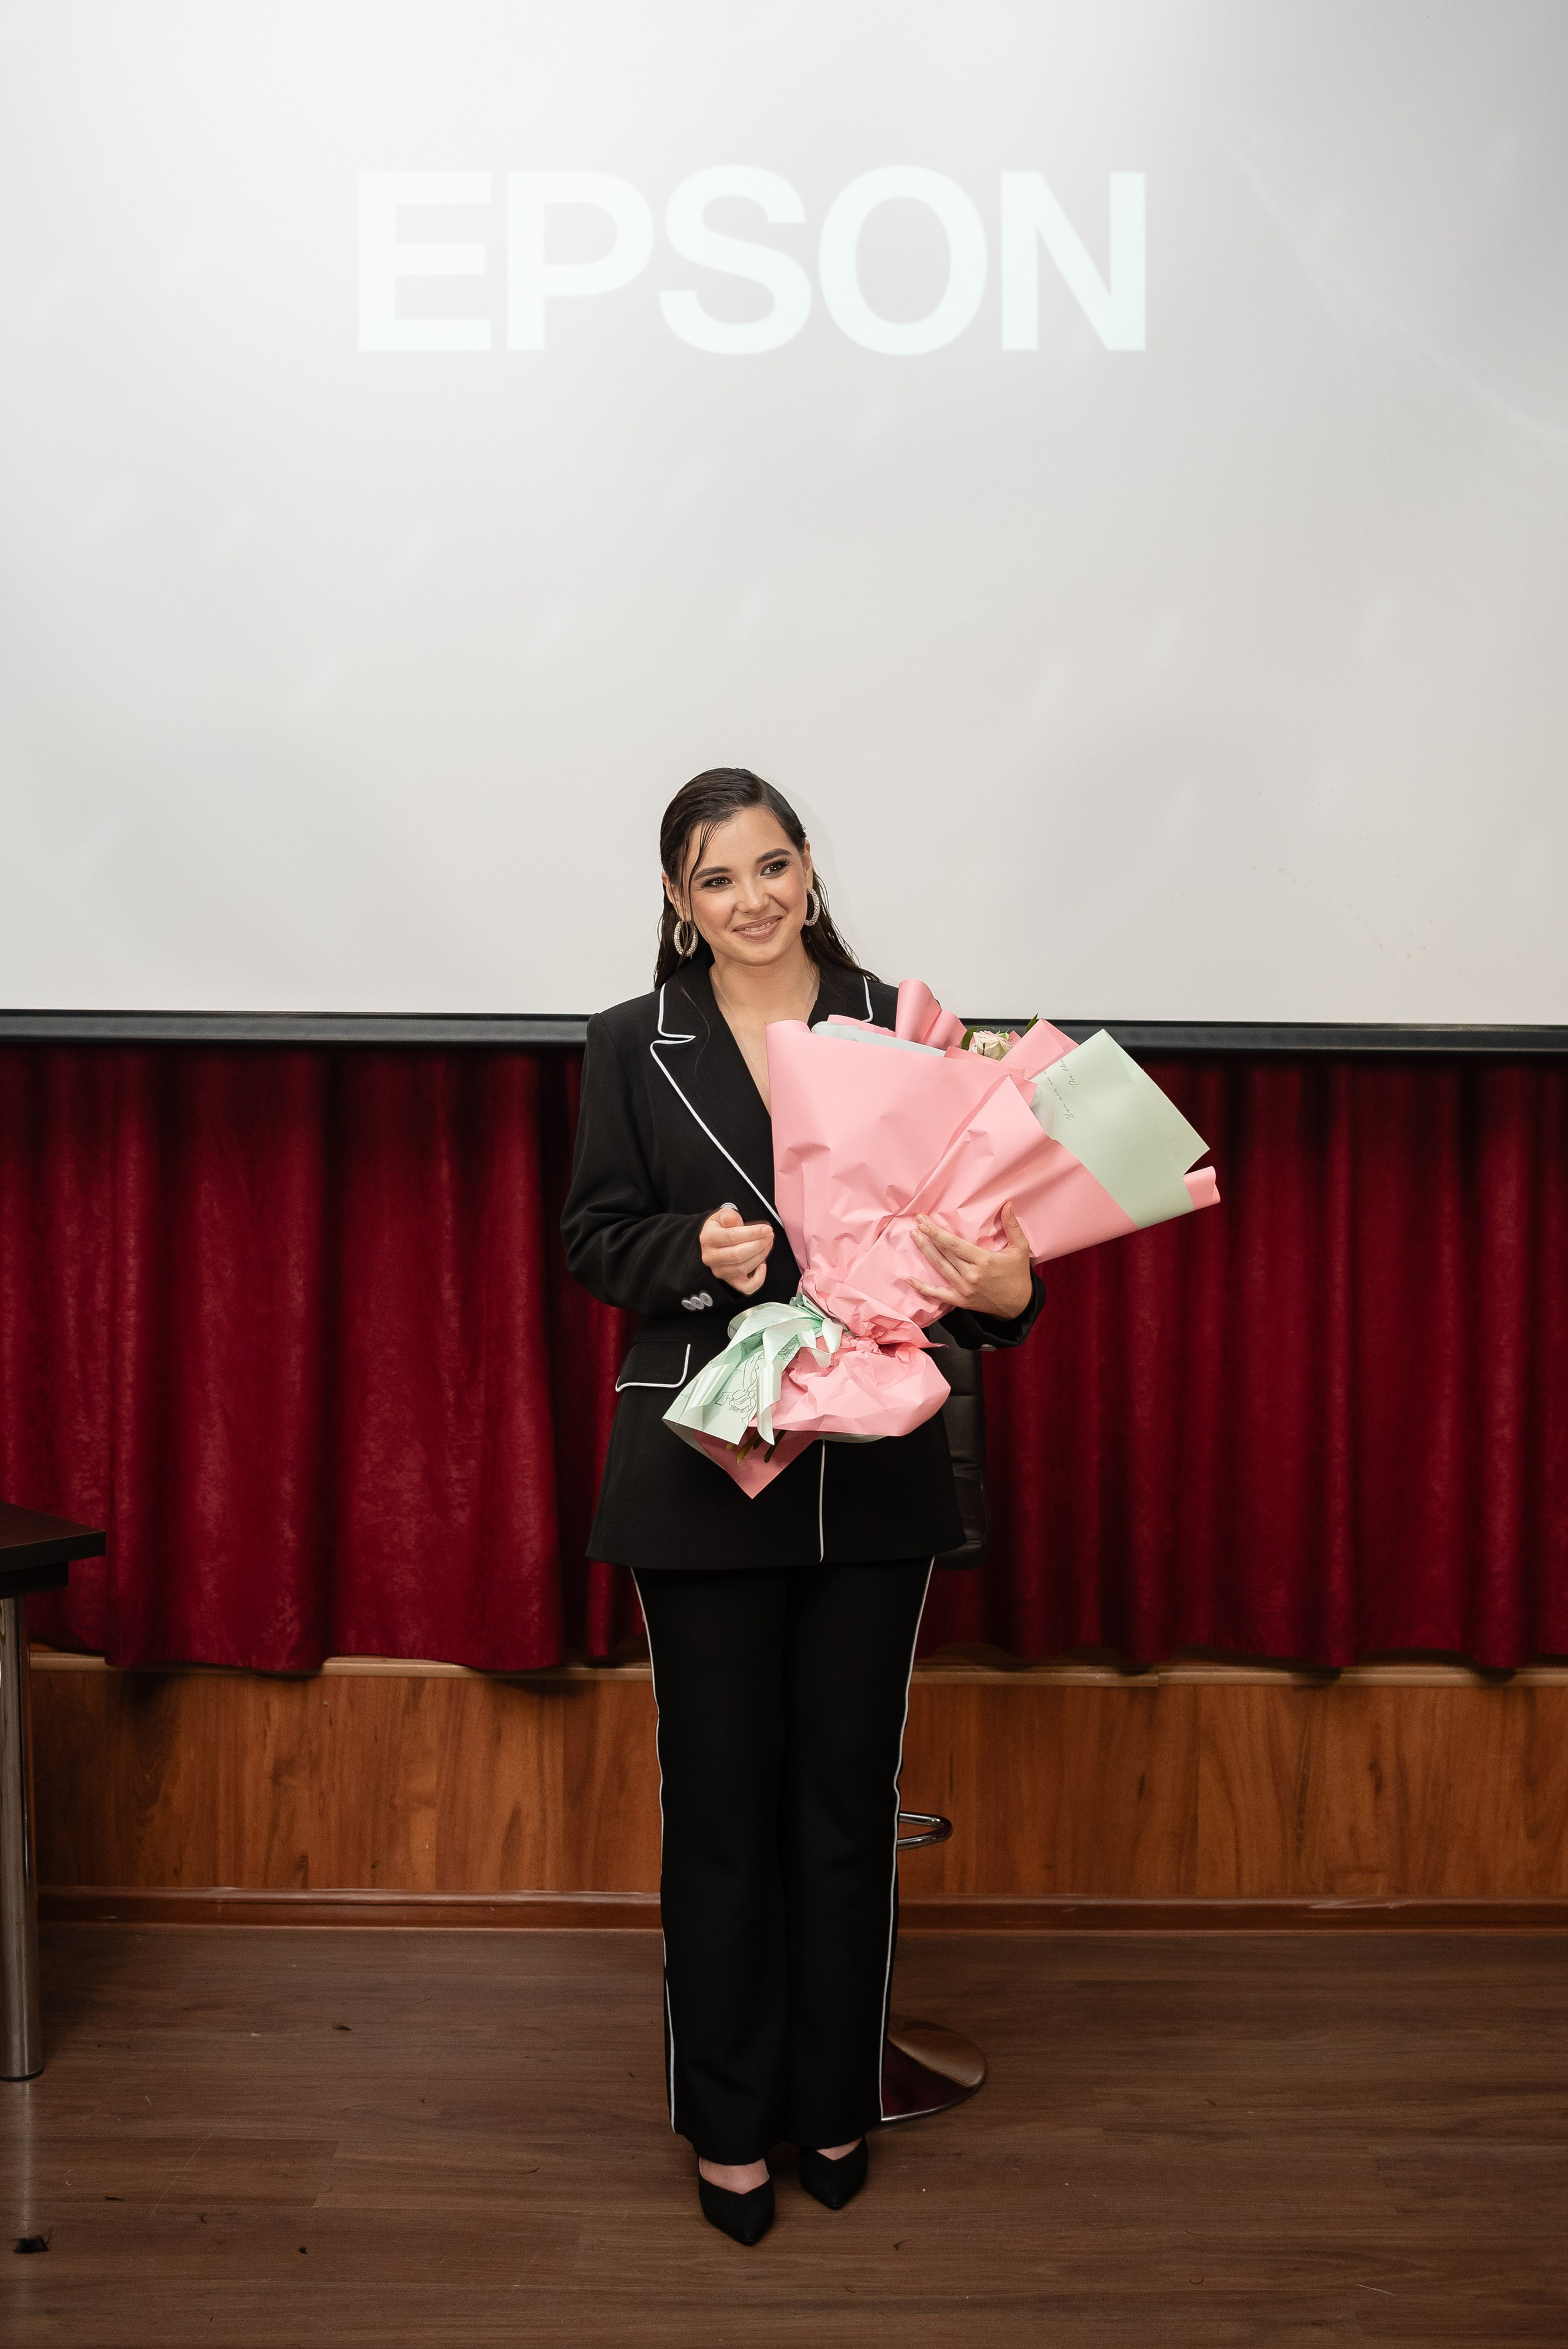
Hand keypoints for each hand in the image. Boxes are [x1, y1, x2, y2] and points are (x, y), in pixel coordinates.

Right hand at [700, 1202, 773, 1296]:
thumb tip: (732, 1219)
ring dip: (761, 1256)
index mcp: (708, 1238)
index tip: (766, 1228)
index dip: (752, 1233)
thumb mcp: (722, 1215)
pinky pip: (746, 1287)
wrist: (713, 1241)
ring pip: (743, 1268)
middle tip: (769, 1235)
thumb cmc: (721, 1228)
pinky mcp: (729, 1281)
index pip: (732, 1237)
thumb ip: (728, 1215)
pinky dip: (758, 1279)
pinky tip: (763, 1265)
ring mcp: (719, 1271)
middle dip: (759, 1244)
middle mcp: (711, 1257)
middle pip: (738, 1254)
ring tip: (767, 1244)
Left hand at [909, 1202, 1033, 1320]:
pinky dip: (922, 1287)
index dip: (937, 1233)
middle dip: (928, 1237)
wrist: (1019, 1305)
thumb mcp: (1020, 1249)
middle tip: (917, 1222)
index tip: (924, 1222)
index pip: (955, 1244)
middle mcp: (971, 1275)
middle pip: (944, 1253)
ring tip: (914, 1237)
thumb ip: (1012, 1226)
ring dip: (925, 1252)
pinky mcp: (960, 1300)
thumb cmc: (1018, 1275)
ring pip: (939, 1267)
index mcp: (984, 1260)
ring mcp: (964, 1289)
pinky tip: (908, 1279)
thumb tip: (1008, 1204)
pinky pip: (938, 1294)